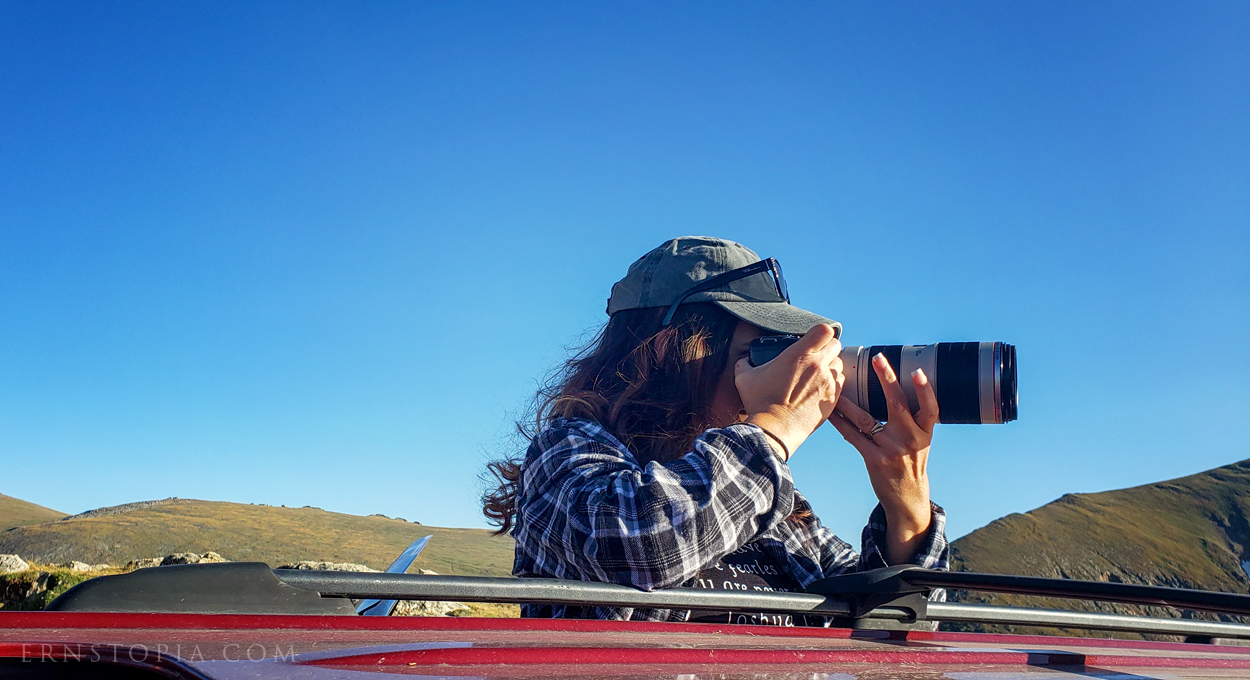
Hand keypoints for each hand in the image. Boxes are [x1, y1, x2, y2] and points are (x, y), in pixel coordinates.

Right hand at [734, 324, 844, 459]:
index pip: (824, 330)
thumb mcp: (745, 378)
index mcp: (799, 354)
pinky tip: (820, 388)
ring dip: (831, 365)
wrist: (774, 430)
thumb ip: (745, 364)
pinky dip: (833, 383)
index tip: (812, 339)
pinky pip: (840, 383)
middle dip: (827, 347)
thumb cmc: (760, 403)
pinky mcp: (832, 399)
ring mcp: (828, 383)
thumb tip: (744, 361)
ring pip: (839, 364)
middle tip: (815, 355)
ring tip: (818, 373)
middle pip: (836, 344)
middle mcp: (818, 365)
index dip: (819, 333)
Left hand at [828, 353, 936, 563]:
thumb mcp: (920, 442)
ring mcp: (891, 450)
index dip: (925, 391)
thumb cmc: (911, 462)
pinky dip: (841, 422)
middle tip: (878, 359)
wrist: (907, 498)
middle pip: (897, 405)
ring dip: (850, 401)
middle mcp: (910, 439)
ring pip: (867, 419)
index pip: (930, 409)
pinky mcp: (874, 459)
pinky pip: (853, 436)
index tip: (918, 372)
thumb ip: (912, 420)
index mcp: (925, 433)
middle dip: (887, 379)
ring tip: (839, 381)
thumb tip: (894, 388)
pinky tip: (831, 411)